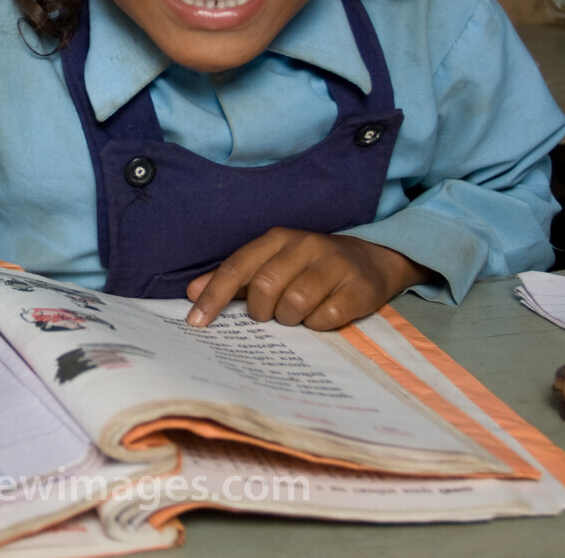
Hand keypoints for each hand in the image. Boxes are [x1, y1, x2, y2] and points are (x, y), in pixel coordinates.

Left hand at [184, 228, 432, 330]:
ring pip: (294, 303)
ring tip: (297, 315)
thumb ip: (235, 279)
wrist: (372, 260)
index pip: (238, 267)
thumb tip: (192, 292)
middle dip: (260, 311)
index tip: (196, 323)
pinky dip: (316, 325)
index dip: (214, 296)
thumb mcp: (273, 263)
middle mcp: (306, 245)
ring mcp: (335, 265)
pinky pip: (325, 318)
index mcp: (278, 238)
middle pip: (265, 287)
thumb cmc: (311, 267)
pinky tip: (320, 317)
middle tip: (269, 315)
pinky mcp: (359, 288)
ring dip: (289, 319)